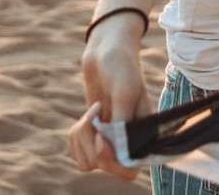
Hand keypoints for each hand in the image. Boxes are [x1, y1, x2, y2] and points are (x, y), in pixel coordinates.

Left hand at [68, 15, 152, 179]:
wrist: (107, 49)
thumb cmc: (122, 66)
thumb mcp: (125, 92)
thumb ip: (121, 124)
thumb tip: (113, 152)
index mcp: (143, 135)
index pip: (129, 169)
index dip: (112, 162)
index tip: (100, 139)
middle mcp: (127, 141)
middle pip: (105, 167)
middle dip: (92, 145)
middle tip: (93, 117)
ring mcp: (108, 138)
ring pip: (88, 162)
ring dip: (81, 139)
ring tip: (90, 113)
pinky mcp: (93, 133)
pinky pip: (78, 150)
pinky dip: (75, 136)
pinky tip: (85, 116)